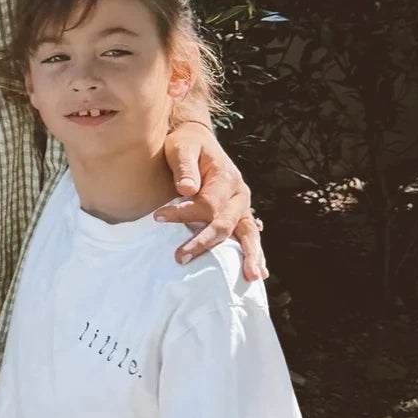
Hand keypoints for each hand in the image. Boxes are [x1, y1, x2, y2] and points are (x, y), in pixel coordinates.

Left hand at [157, 123, 266, 281]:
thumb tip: (187, 189)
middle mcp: (239, 193)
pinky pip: (249, 236)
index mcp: (226, 177)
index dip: (183, 213)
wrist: (197, 140)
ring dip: (250, 255)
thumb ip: (184, 167)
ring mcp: (242, 206)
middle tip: (180, 258)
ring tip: (252, 277)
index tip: (158, 217)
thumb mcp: (181, 148)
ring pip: (249, 233)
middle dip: (203, 242)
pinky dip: (254, 254)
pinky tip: (259, 274)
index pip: (207, 203)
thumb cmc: (186, 145)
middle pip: (224, 223)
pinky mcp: (239, 215)